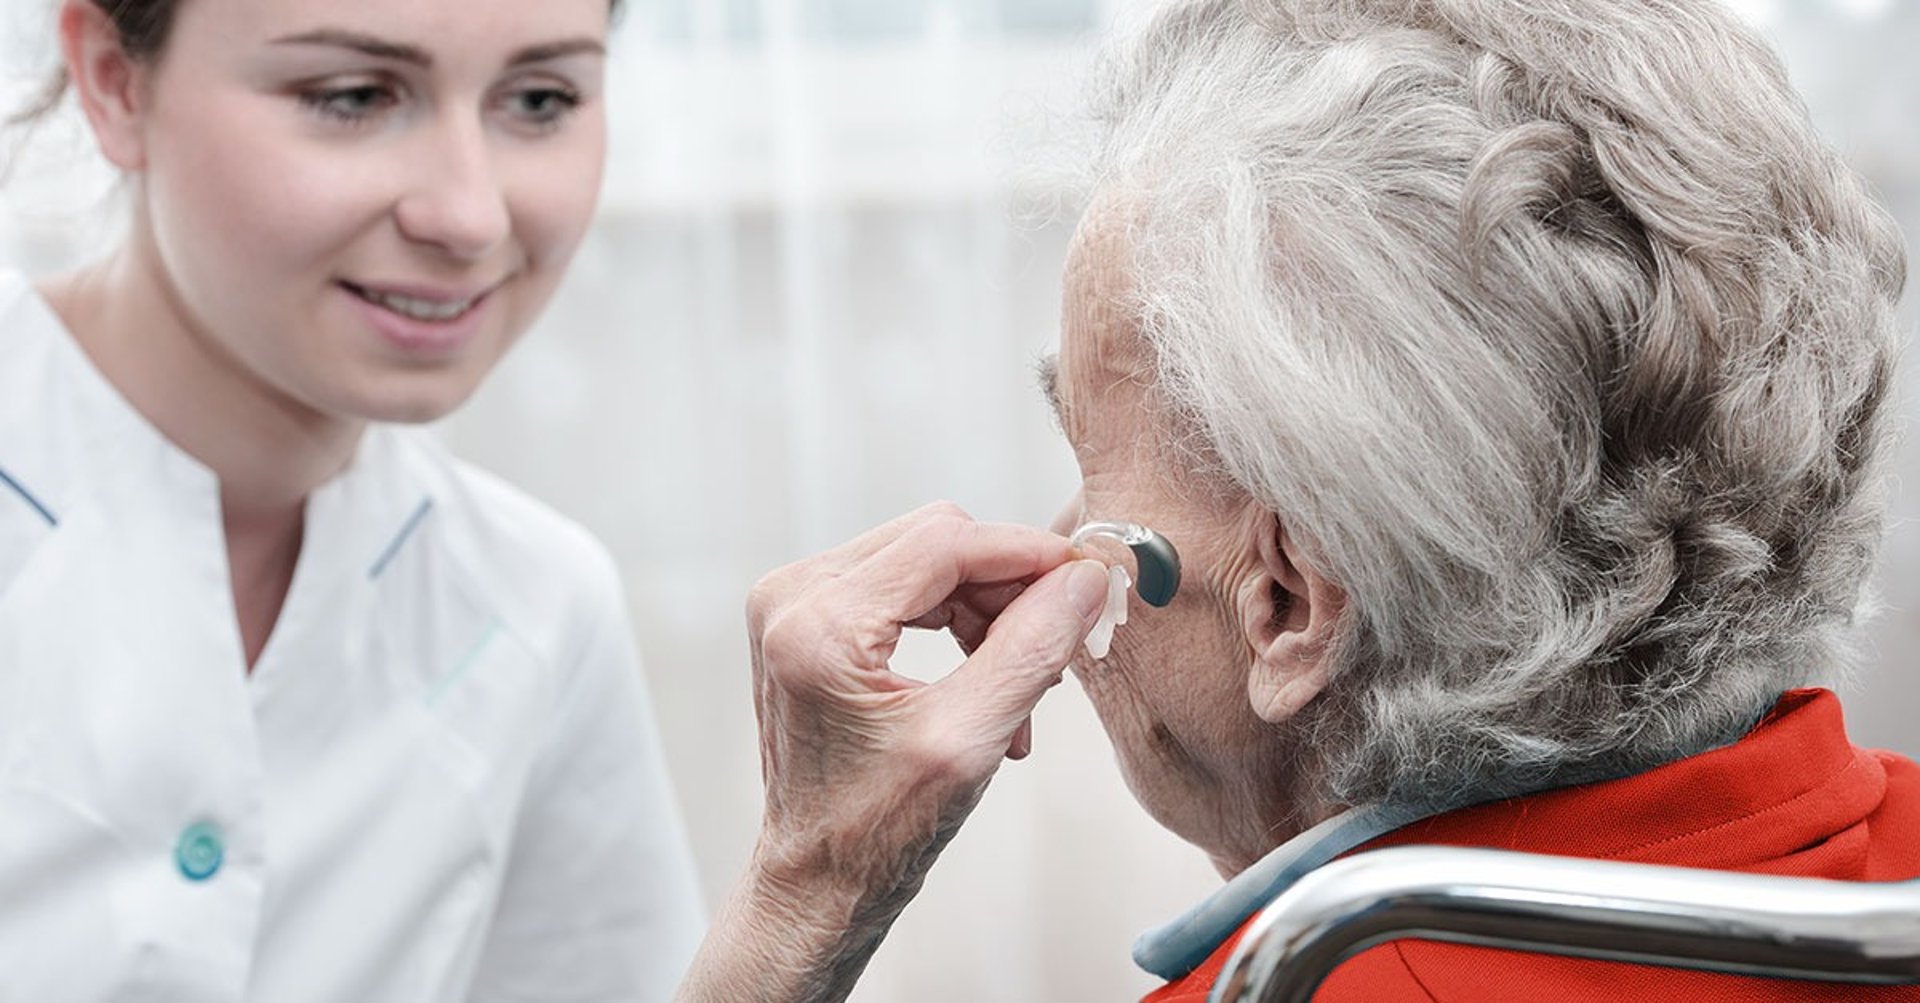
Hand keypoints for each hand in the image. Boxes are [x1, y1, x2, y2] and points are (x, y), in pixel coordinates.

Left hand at [678, 503, 1110, 1002]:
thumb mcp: (969, 742)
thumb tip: (1083, 581)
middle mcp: (792, 597)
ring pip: (927, 561)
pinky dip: (957, 623)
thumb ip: (1030, 650)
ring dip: (987, 613)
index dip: (1026, 553)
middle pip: (936, 542)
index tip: (1087, 578)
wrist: (818, 881)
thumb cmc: (875, 833)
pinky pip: (904, 587)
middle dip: (1008, 590)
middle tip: (1054, 653)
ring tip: (1020, 691)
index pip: (944, 542)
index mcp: (818, 624)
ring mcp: (794, 603)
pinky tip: (986, 681)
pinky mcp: (807, 618)